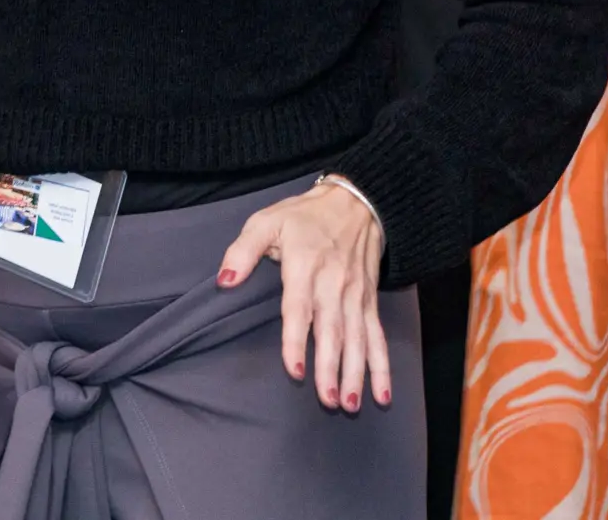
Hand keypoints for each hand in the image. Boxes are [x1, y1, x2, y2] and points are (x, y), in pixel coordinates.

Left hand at [218, 177, 388, 413]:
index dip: (297, 341)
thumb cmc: (302, 217)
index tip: (294, 370)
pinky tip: (383, 393)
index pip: (300, 310)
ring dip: (356, 374)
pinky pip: (378, 337)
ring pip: (358, 340)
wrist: (355, 204)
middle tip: (327, 401)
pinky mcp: (369, 301)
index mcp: (304, 267)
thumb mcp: (265, 221)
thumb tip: (224, 280)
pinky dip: (382, 366)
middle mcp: (333, 285)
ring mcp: (355, 295)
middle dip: (331, 368)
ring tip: (350, 404)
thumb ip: (243, 251)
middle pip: (332, 332)